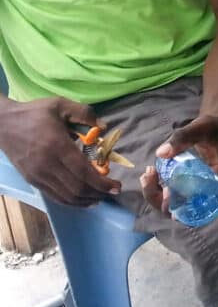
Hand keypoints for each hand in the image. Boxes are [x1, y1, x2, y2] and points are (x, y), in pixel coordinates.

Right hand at [0, 97, 120, 206]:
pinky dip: (71, 201)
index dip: (102, 183)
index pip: (83, 172)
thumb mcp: (61, 104)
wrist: (3, 124)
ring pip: (66, 196)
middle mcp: (47, 165)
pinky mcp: (32, 180)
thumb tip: (104, 127)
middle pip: (77, 188)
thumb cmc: (35, 113)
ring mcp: (38, 175)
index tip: (117, 186)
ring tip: (101, 196)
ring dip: (86, 199)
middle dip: (99, 193)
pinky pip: (54, 196)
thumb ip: (85, 114)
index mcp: (57, 146)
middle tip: (114, 191)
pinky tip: (83, 198)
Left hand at [142, 116, 217, 216]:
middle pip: (179, 210)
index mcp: (215, 181)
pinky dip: (156, 189)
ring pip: (171, 205)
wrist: (215, 127)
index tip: (166, 190)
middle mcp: (205, 191)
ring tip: (146, 175)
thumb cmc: (211, 128)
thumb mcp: (199, 129)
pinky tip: (149, 174)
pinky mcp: (185, 184)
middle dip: (159, 199)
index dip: (179, 205)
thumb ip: (182, 138)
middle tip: (148, 178)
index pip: (197, 206)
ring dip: (154, 194)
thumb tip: (160, 153)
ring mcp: (193, 189)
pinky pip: (169, 194)